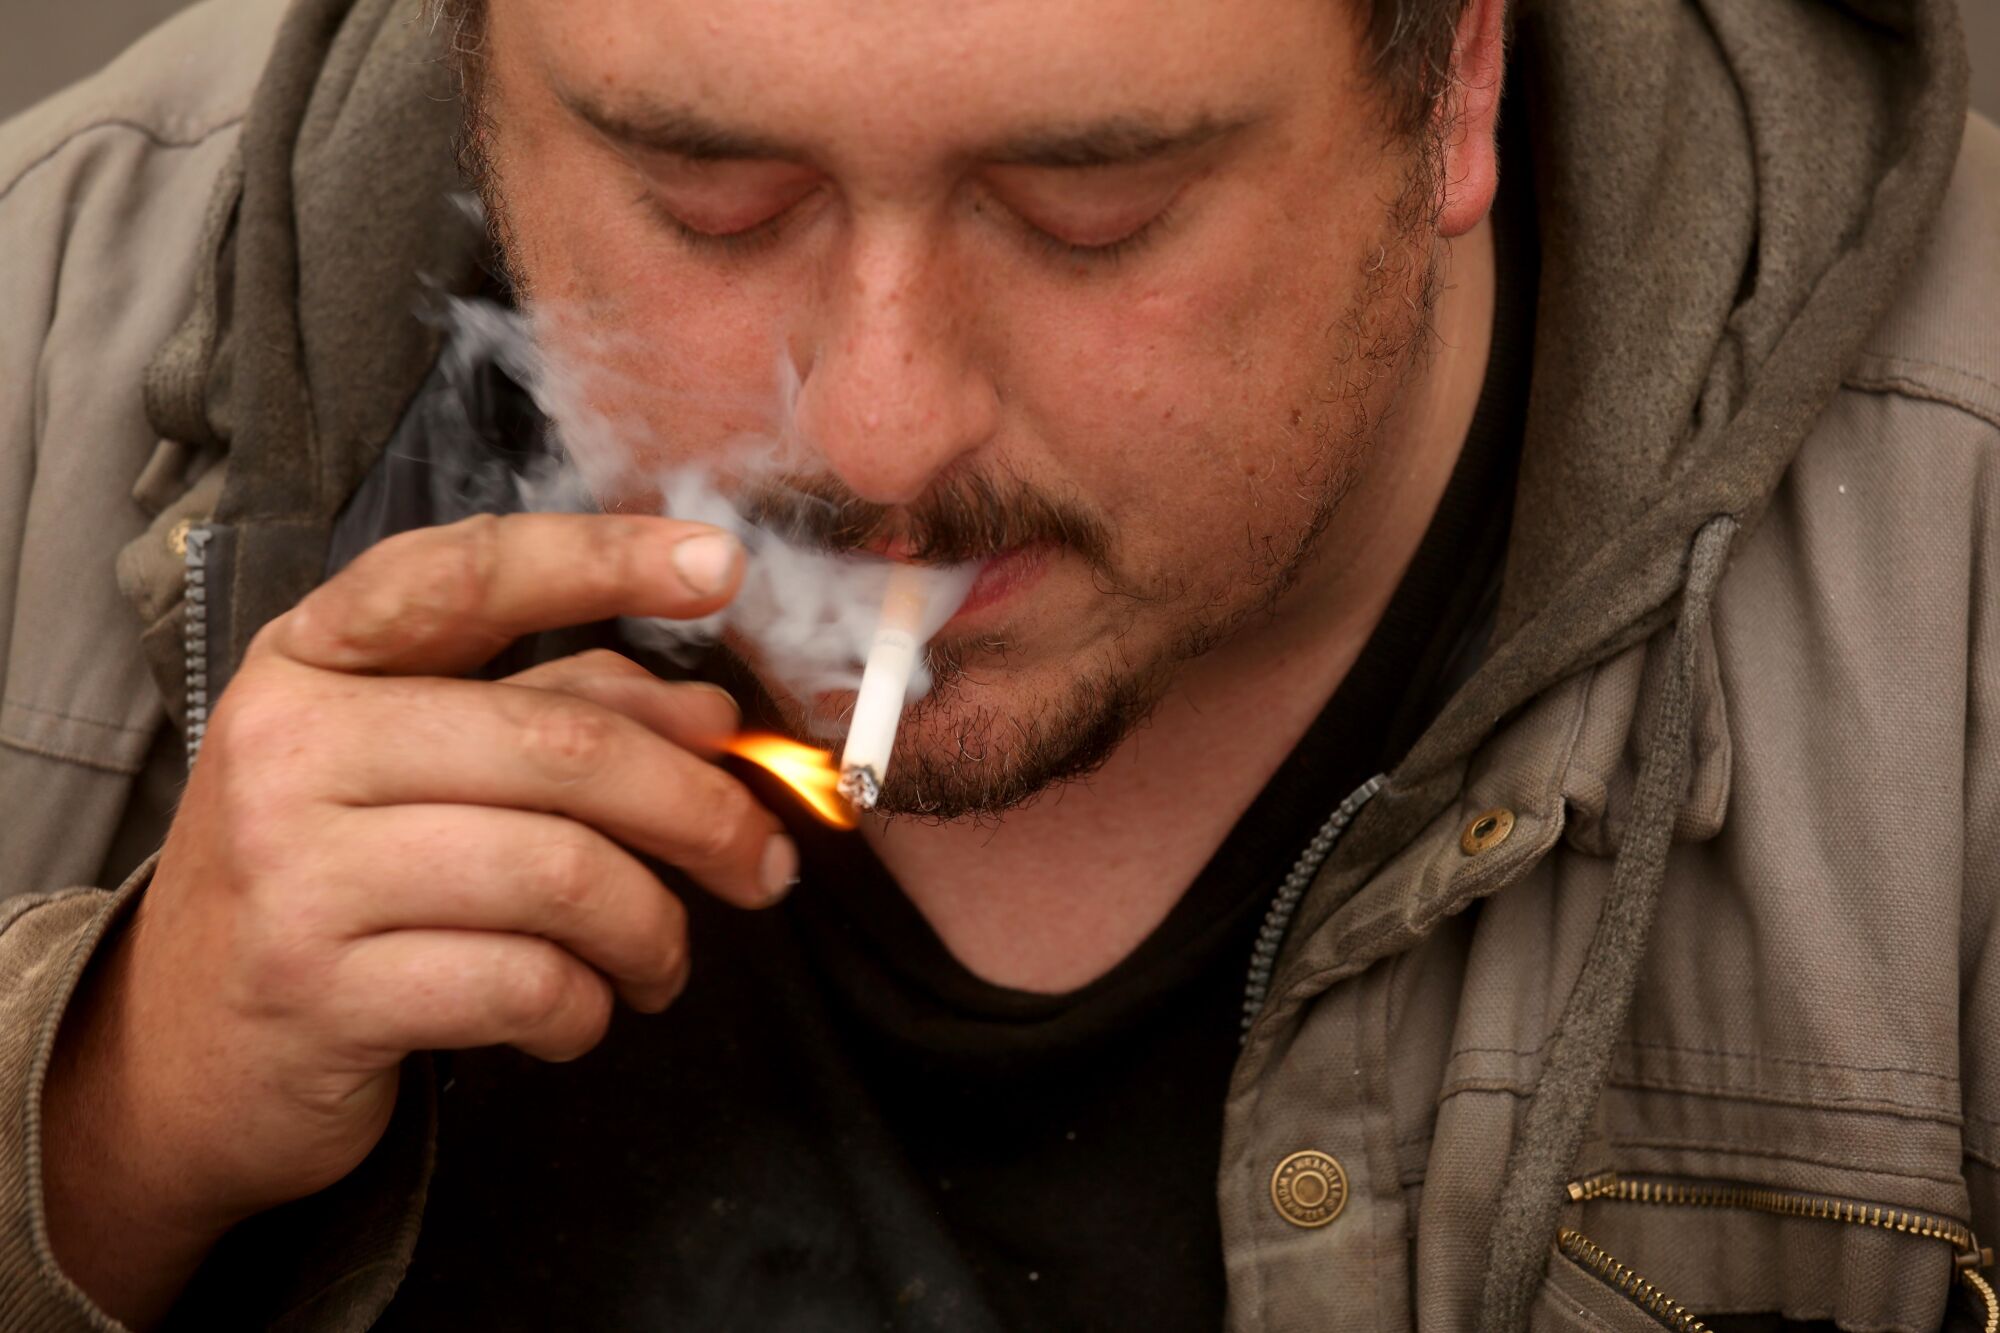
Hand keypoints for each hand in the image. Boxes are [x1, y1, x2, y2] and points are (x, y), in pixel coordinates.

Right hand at [43, 514, 791, 1326]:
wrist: (177, 1063)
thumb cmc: (325, 890)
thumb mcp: (416, 773)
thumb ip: (557, 717)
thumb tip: (713, 718)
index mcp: (313, 661)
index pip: (468, 577)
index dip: (604, 558)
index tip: (722, 562)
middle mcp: (288, 745)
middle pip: (562, 749)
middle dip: (700, 813)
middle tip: (761, 865)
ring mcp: (290, 871)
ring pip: (560, 874)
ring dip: (653, 930)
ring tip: (661, 961)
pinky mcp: (316, 992)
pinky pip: (522, 983)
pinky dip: (586, 1008)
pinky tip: (578, 1014)